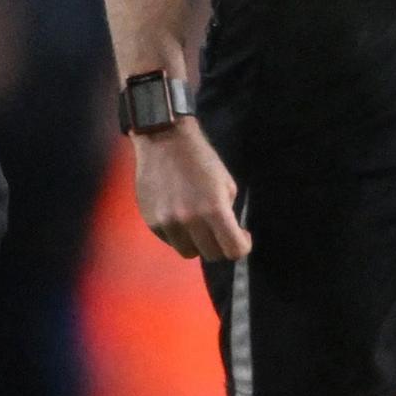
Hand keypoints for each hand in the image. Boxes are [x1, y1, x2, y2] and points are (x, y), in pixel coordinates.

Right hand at [133, 116, 249, 261]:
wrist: (164, 140)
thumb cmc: (201, 159)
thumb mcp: (226, 183)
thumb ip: (228, 213)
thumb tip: (229, 233)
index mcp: (214, 209)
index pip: (234, 249)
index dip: (243, 246)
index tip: (242, 237)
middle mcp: (190, 221)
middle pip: (212, 255)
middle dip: (221, 245)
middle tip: (221, 231)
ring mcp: (168, 223)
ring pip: (189, 252)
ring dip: (198, 243)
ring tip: (198, 225)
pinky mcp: (152, 222)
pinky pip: (171, 241)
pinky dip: (179, 235)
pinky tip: (180, 215)